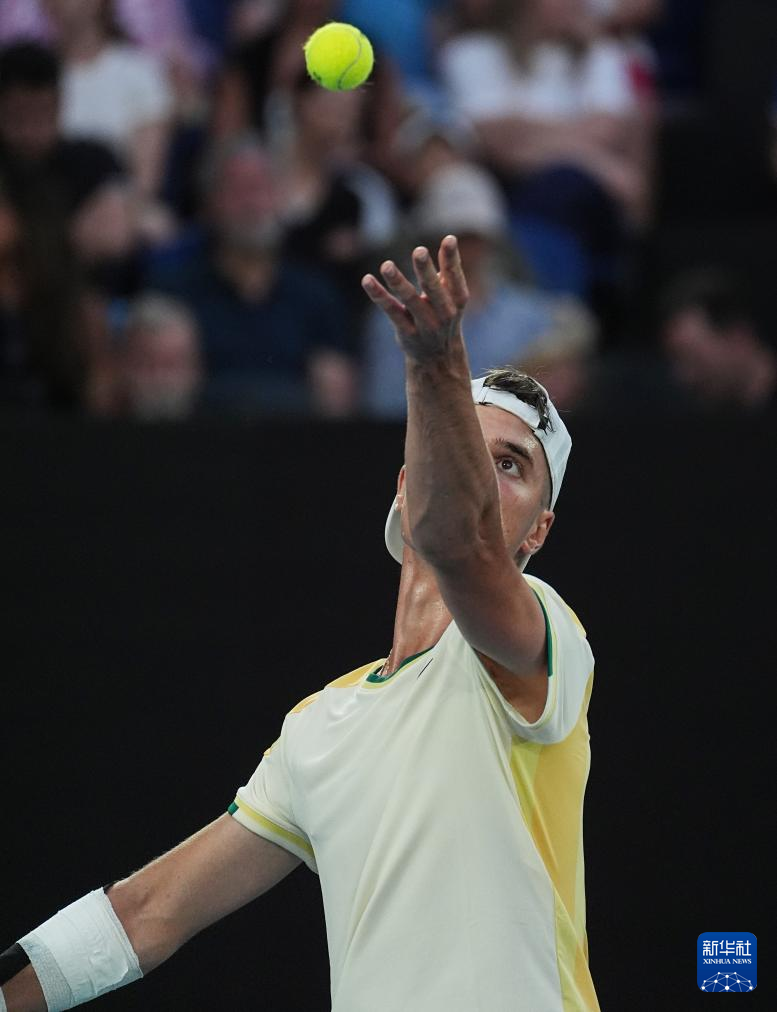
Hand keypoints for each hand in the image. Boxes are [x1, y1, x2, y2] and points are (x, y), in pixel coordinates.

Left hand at [362, 235, 468, 361]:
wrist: (438, 358)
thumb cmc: (443, 316)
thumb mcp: (452, 297)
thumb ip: (449, 272)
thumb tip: (449, 240)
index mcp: (457, 300)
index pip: (455, 277)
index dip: (452, 259)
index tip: (449, 239)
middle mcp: (443, 313)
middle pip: (434, 289)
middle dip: (426, 271)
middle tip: (419, 251)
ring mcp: (424, 324)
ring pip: (410, 300)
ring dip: (398, 282)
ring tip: (386, 265)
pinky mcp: (406, 332)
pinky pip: (391, 311)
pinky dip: (379, 295)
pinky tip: (367, 280)